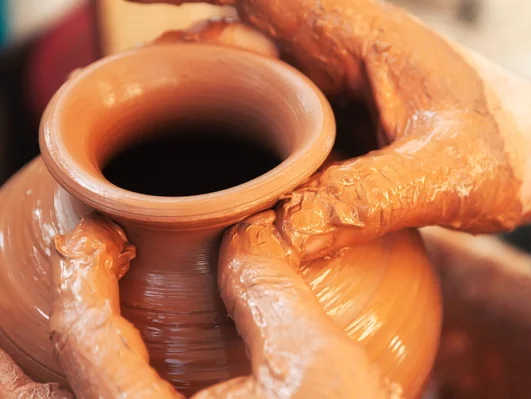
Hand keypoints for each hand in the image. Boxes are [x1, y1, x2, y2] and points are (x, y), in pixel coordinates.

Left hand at [44, 215, 399, 398]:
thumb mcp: (318, 365)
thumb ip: (270, 291)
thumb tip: (246, 237)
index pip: (84, 335)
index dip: (84, 268)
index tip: (100, 235)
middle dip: (8, 349)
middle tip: (15, 295)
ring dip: (26, 383)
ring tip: (19, 349)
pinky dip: (72, 397)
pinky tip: (86, 383)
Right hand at [130, 0, 530, 258]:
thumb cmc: (509, 148)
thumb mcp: (446, 174)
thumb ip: (364, 200)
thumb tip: (274, 238)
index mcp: (351, 33)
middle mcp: (327, 50)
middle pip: (224, 36)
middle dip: (169, 63)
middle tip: (117, 103)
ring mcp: (323, 85)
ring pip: (236, 78)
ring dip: (190, 100)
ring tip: (146, 142)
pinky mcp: (327, 119)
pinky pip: (262, 116)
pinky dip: (226, 133)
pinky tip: (211, 173)